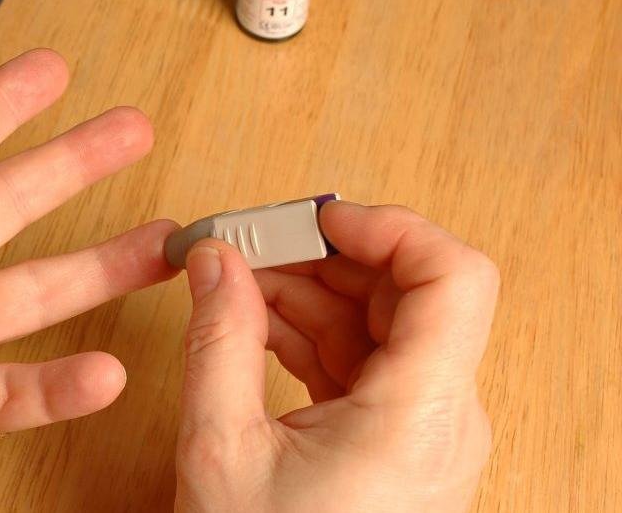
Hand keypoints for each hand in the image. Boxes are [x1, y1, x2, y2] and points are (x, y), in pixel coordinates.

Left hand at [0, 38, 176, 510]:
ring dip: (98, 267)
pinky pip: (10, 395)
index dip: (0, 103)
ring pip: (33, 293)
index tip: (50, 71)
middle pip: (10, 202)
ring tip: (159, 244)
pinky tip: (104, 371)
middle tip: (130, 130)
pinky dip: (61, 388)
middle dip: (74, 163)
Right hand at [175, 201, 497, 512]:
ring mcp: (423, 432)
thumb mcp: (222, 448)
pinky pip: (364, 362)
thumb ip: (217, 338)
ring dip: (310, 290)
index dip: (388, 227)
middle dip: (325, 255)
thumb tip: (213, 257)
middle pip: (410, 292)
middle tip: (248, 241)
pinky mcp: (396, 443)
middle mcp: (441, 419)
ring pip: (383, 323)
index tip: (316, 216)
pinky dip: (311, 332)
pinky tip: (251, 322)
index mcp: (420, 417)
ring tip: (233, 280)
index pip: (452, 277)